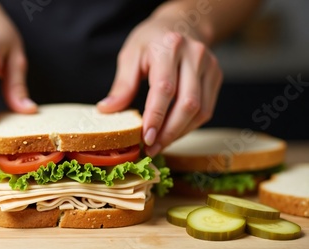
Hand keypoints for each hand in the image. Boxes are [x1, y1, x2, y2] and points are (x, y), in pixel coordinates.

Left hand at [97, 18, 222, 156]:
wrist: (180, 25)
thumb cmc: (151, 41)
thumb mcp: (130, 55)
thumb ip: (122, 84)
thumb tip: (107, 110)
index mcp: (169, 48)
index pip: (165, 88)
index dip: (156, 117)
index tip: (145, 138)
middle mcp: (194, 56)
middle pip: (188, 104)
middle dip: (169, 132)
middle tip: (152, 148)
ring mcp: (209, 67)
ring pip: (200, 111)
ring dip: (179, 133)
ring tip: (159, 144)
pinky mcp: (216, 77)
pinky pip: (206, 110)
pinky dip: (188, 126)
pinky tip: (172, 133)